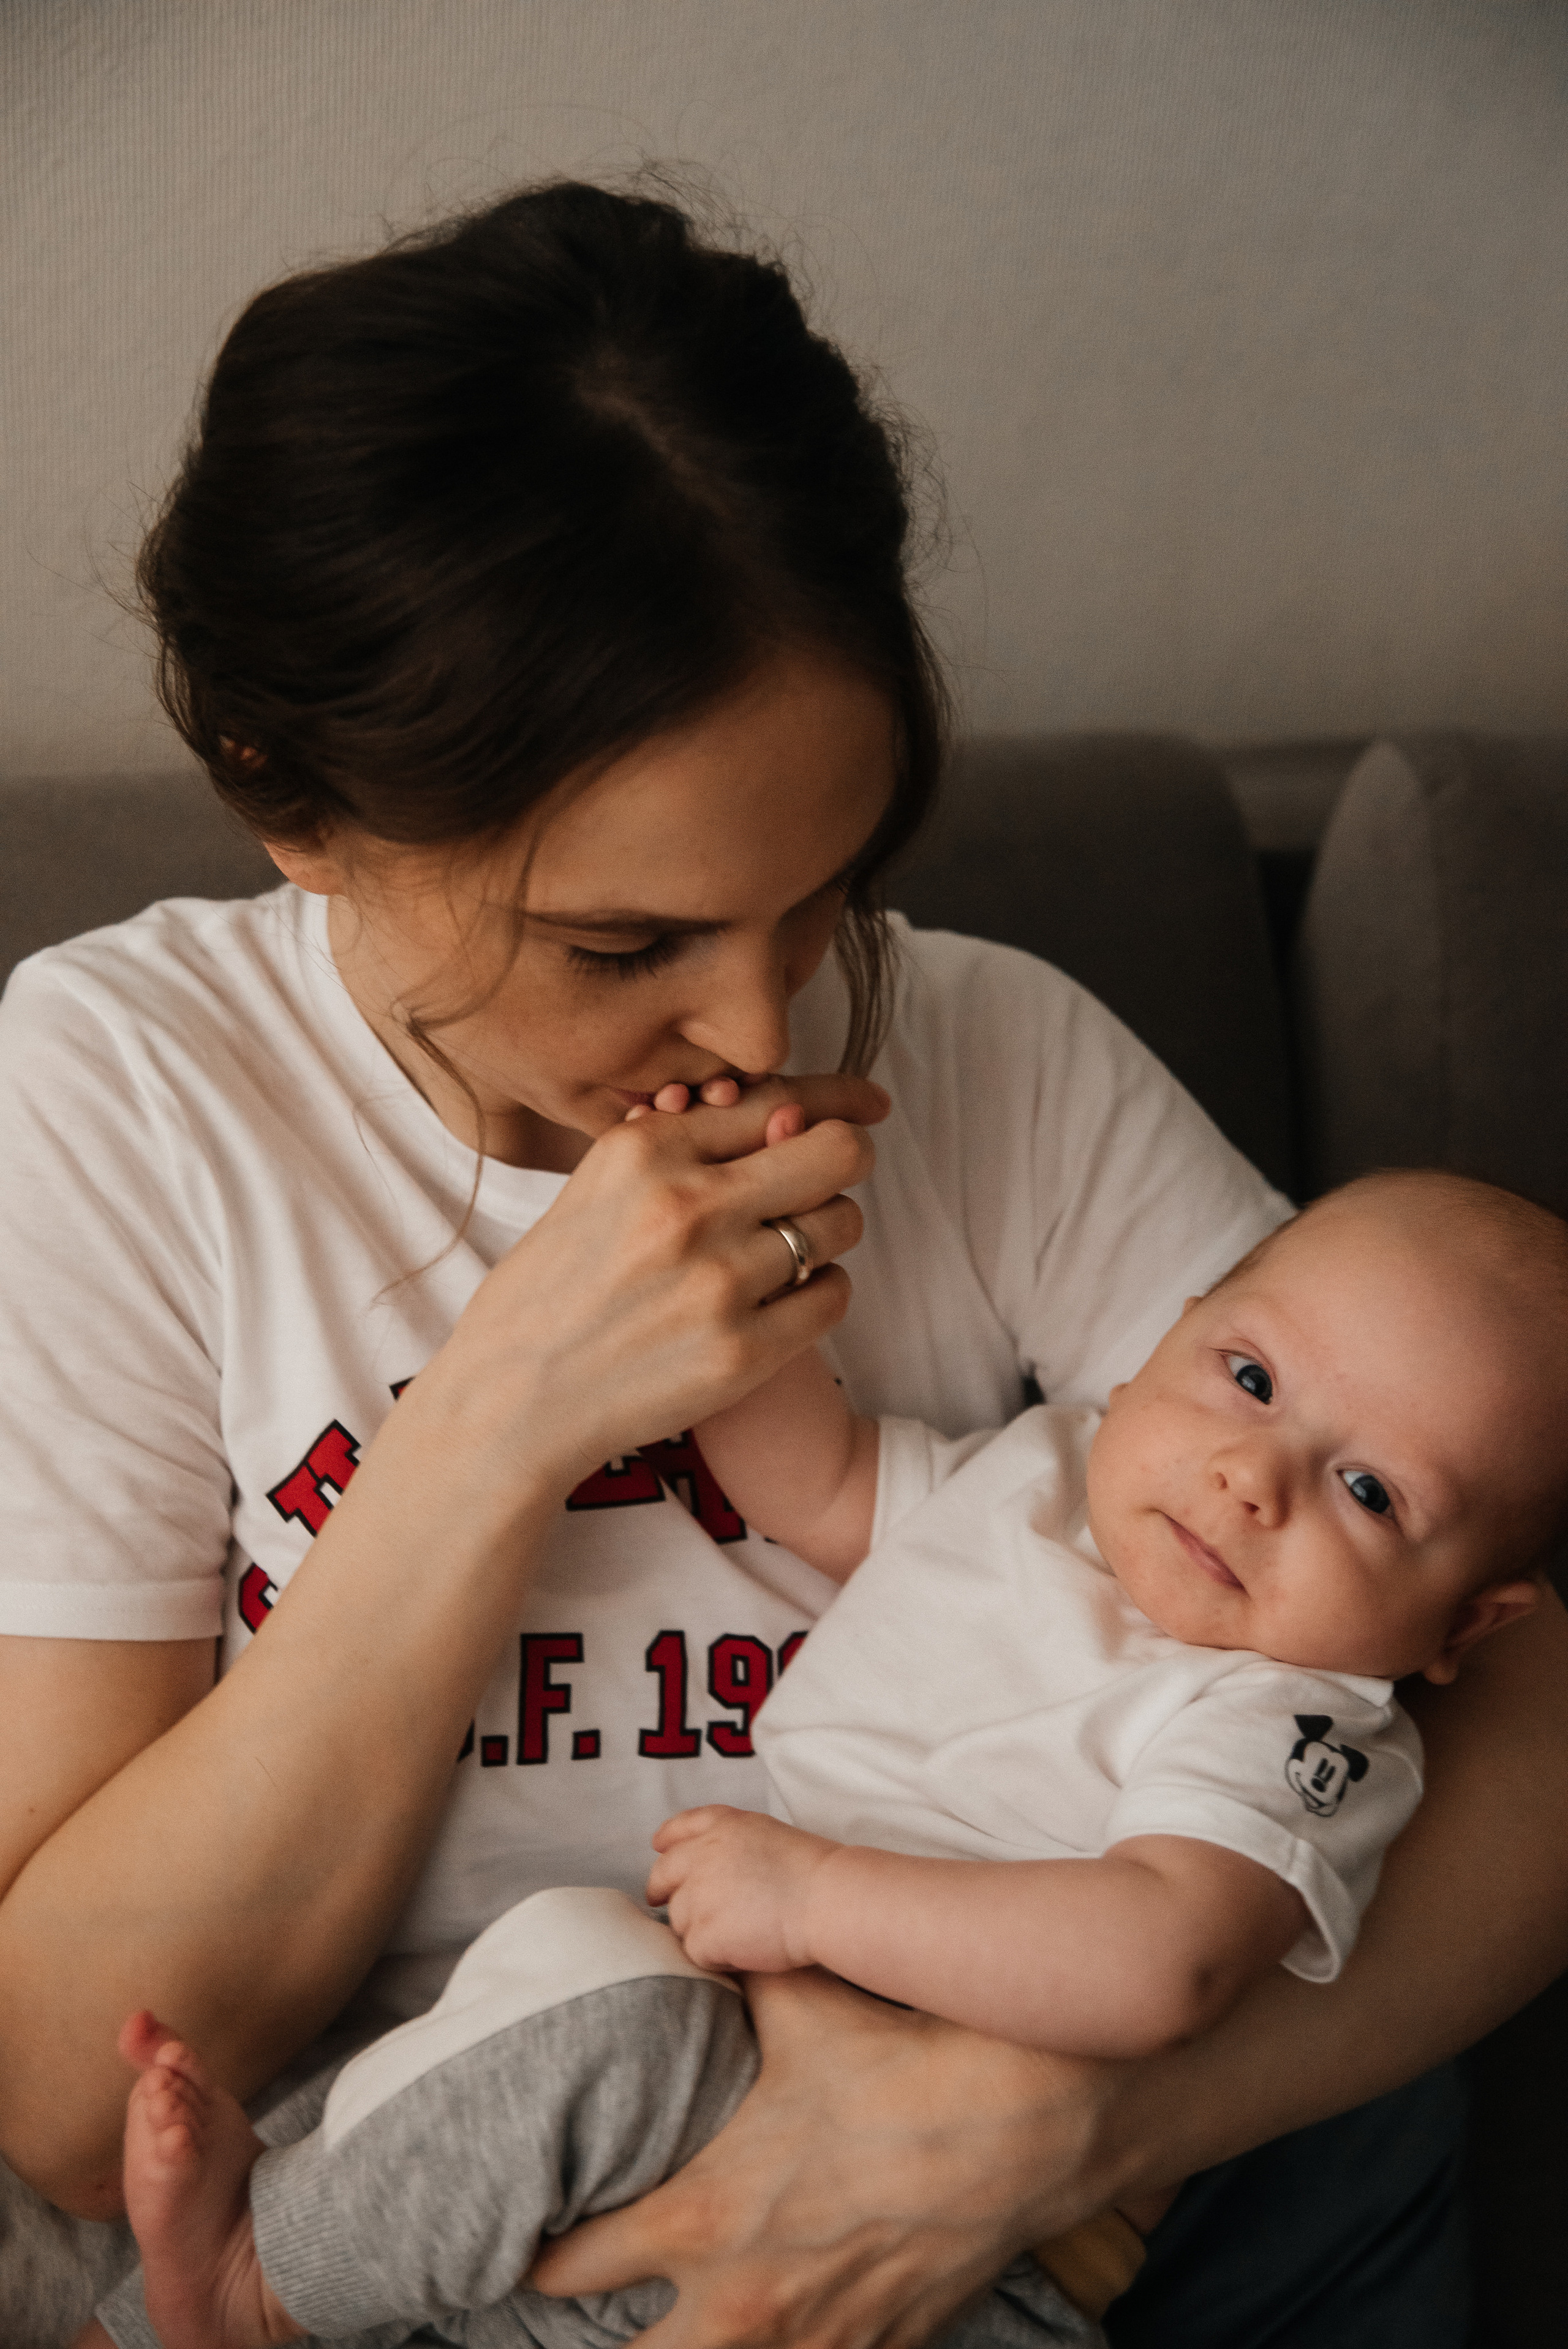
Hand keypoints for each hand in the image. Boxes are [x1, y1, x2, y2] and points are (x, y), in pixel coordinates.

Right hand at [417, 1076, 887, 1504]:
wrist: (509, 1400)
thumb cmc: (553, 1289)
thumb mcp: (597, 1188)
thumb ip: (685, 1148)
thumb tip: (794, 1112)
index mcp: (643, 1152)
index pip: (775, 1099)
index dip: (814, 1109)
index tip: (827, 1125)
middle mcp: (685, 1207)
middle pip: (836, 1152)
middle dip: (840, 1161)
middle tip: (820, 1184)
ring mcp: (718, 1283)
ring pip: (840, 1224)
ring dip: (826, 1233)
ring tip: (782, 1252)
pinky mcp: (742, 1354)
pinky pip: (833, 1295)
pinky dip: (819, 1292)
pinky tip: (780, 1299)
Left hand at [528, 1968, 1125, 2348]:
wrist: (1020, 2127)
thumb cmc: (898, 2061)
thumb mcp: (797, 2003)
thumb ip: (729, 1979)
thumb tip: (681, 1934)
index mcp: (700, 2217)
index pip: (569, 2269)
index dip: (536, 2258)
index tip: (525, 2242)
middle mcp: (739, 2302)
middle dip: (598, 2340)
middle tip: (587, 2304)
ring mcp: (804, 2342)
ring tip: (669, 2322)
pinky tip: (766, 2320)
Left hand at [649, 1806, 839, 1971]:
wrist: (827, 1900)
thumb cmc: (810, 1872)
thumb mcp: (765, 1833)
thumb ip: (728, 1839)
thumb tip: (701, 1857)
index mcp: (722, 1825)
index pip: (680, 1827)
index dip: (667, 1839)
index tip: (659, 1848)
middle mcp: (702, 1855)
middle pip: (663, 1875)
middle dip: (663, 1891)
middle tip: (665, 1903)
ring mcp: (699, 1896)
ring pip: (679, 1918)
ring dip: (698, 1927)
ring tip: (735, 1932)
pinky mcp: (703, 1934)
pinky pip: (695, 1951)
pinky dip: (714, 1957)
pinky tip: (741, 1952)